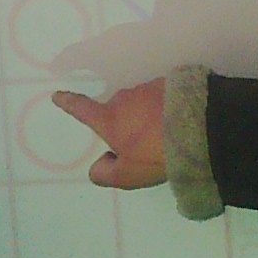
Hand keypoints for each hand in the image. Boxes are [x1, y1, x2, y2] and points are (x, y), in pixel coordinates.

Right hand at [51, 78, 167, 188]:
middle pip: (117, 109)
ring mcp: (147, 87)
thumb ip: (105, 173)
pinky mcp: (170, 82)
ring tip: (166, 133)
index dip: (68, 102)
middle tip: (143, 144)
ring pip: (140, 102)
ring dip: (146, 114)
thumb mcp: (129, 175)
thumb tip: (96, 166)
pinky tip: (177, 120)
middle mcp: (124, 98)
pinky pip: (161, 95)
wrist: (200, 129)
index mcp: (109, 119)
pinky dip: (164, 106)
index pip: (82, 108)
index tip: (58, 95)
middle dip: (124, 122)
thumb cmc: (157, 154)